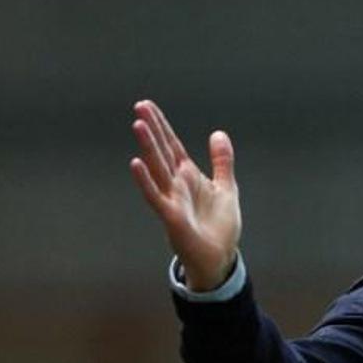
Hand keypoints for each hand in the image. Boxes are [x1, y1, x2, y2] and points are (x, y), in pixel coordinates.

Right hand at [129, 100, 240, 290]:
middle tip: (140, 106)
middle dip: (152, 129)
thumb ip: (222, 161)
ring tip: (138, 124)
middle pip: (162, 151)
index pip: (172, 145)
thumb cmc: (220, 226)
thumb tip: (218, 134)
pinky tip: (136, 163)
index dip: (162, 126)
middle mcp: (177, 184)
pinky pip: (155, 195)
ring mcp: (172, 199)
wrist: (220, 257)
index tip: (148, 106)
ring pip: (157, 168)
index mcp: (188, 176)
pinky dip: (145, 180)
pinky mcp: (171, 215)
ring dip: (147, 147)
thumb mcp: (226, 188)